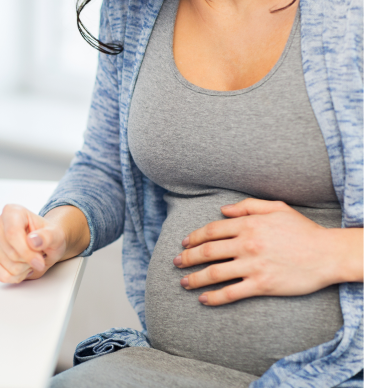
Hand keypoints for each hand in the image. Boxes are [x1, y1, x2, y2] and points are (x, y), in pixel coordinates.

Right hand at [0, 205, 68, 283]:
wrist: (42, 244)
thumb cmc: (47, 237)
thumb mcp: (55, 234)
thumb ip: (47, 236)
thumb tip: (33, 240)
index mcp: (12, 212)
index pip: (12, 234)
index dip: (27, 252)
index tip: (40, 262)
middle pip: (11, 253)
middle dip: (29, 261)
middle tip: (38, 255)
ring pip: (8, 267)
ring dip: (24, 269)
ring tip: (30, 259)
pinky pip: (1, 275)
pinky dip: (15, 277)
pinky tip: (22, 269)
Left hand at [176, 199, 344, 306]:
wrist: (329, 254)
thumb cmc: (303, 230)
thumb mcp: (277, 208)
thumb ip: (248, 205)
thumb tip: (222, 210)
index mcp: (249, 224)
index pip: (211, 230)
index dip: (194, 237)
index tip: (184, 243)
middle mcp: (247, 244)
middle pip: (207, 251)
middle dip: (187, 258)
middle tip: (176, 263)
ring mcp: (253, 265)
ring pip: (214, 273)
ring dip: (194, 279)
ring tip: (184, 282)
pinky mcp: (262, 285)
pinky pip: (231, 293)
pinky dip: (214, 297)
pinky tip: (204, 299)